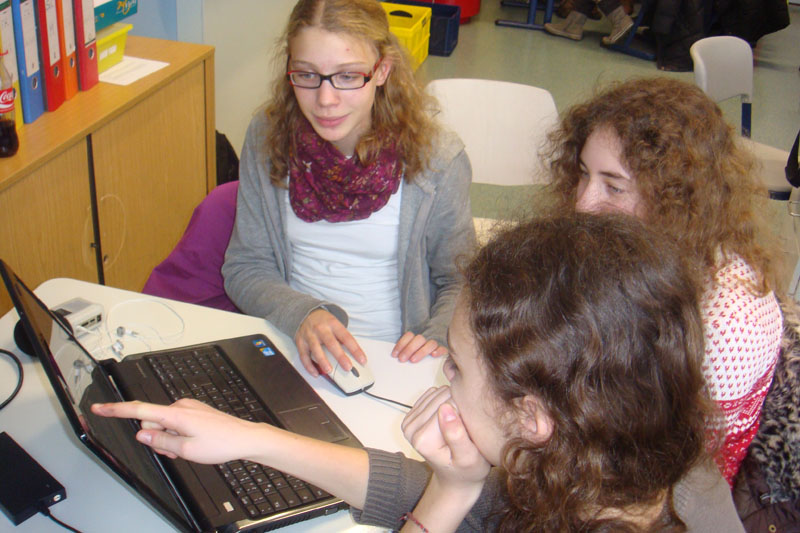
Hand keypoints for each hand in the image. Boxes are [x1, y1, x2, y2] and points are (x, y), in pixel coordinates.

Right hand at [91, 399, 259, 463]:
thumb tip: (142, 433)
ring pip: (164, 425)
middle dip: (157, 438)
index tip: (99, 408)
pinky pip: (175, 424)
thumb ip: (161, 441)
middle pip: (152, 423)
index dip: (116, 410)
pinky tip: (191, 443)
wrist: (244, 438)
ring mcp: (188, 408)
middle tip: (175, 451)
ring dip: (168, 439)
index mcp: (176, 414)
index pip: (139, 410)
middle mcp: (180, 406)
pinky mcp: (194, 411)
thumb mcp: (186, 450)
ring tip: (188, 448)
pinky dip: (177, 435)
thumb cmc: (221, 443)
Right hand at [295, 309, 366, 375]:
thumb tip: (353, 355)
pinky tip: (315, 373)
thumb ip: (342, 337)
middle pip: (331, 343)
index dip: (355, 349)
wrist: (305, 313)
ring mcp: (309, 335)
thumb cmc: (323, 321)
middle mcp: (321, 329)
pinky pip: (304, 356)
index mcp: (333, 324)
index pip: (346, 337)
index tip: (362, 360)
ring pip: (316, 349)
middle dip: (340, 356)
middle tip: (348, 367)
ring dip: (323, 361)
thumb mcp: (335, 324)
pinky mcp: (300, 342)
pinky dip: (309, 366)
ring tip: (329, 371)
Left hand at [392, 332, 447, 362]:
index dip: (401, 344)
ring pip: (430, 343)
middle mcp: (426, 340)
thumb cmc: (417, 354)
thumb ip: (404, 352)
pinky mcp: (443, 350)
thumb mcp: (409, 353)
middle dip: (409, 349)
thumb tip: (395, 357)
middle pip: (418, 339)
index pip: (409, 336)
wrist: (436, 354)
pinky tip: (433, 355)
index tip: (395, 355)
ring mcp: (434, 344)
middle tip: (402, 359)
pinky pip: (443, 348)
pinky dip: (439, 350)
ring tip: (413, 360)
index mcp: (416, 338)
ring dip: (421, 352)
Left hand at [401, 387, 490, 489]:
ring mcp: (409, 421)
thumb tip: (446, 409)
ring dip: (453, 404)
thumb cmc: (467, 470)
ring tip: (460, 425)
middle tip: (466, 428)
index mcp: (423, 440)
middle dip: (459, 407)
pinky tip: (452, 418)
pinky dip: (446, 402)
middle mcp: (411, 429)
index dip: (466, 412)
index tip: (470, 429)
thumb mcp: (469, 457)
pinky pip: (433, 394)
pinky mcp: (413, 415)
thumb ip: (457, 434)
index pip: (449, 404)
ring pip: (438, 392)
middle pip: (442, 395)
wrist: (456, 478)